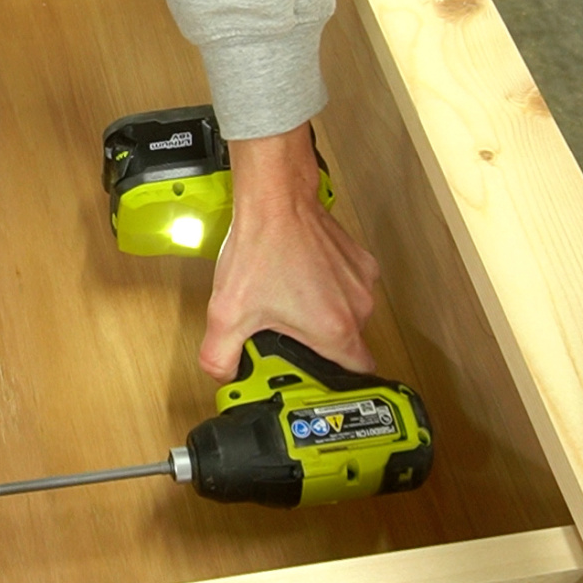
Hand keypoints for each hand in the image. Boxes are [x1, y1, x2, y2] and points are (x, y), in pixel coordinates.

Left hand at [199, 122, 378, 381]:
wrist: (276, 198)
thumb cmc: (260, 248)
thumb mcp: (226, 313)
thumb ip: (220, 358)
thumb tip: (225, 378)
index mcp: (335, 329)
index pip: (357, 376)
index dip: (336, 383)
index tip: (316, 379)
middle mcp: (358, 307)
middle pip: (347, 346)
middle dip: (318, 346)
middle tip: (287, 335)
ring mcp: (362, 282)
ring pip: (348, 315)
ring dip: (323, 315)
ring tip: (289, 302)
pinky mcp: (360, 260)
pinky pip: (348, 289)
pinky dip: (328, 289)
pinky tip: (299, 278)